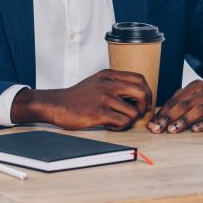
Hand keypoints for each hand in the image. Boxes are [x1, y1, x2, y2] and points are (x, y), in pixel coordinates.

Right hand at [12, 69, 151, 130]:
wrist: (56, 104)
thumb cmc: (78, 96)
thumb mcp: (97, 81)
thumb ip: (115, 83)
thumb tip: (137, 94)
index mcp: (109, 75)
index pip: (140, 79)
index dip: (147, 92)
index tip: (143, 103)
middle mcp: (109, 84)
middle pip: (142, 93)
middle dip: (143, 107)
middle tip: (135, 114)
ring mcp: (104, 98)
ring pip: (134, 112)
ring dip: (129, 121)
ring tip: (117, 121)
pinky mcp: (99, 113)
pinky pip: (123, 122)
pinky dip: (120, 127)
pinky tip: (110, 126)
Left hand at [148, 79, 202, 133]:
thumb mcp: (194, 96)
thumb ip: (177, 104)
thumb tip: (156, 120)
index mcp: (196, 86)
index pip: (175, 100)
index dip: (163, 113)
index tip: (152, 125)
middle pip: (185, 104)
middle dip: (169, 117)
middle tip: (158, 129)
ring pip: (199, 110)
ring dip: (184, 120)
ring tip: (173, 130)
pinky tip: (195, 130)